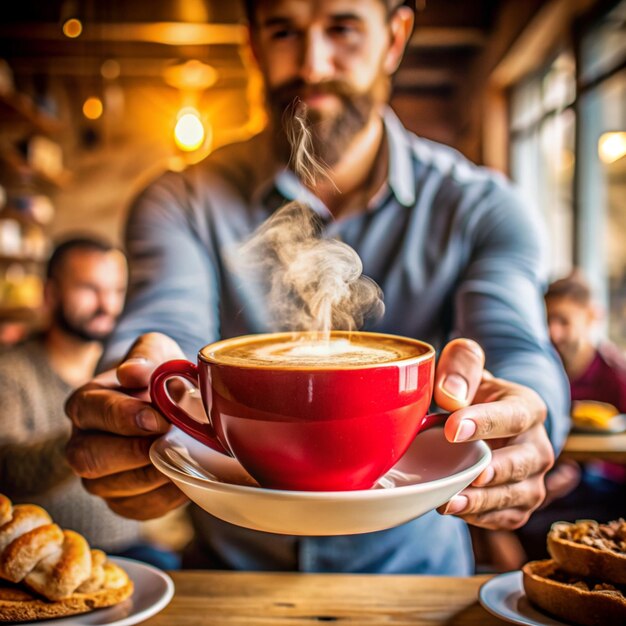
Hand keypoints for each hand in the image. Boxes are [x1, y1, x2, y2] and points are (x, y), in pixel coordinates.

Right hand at [65, 333, 188, 519]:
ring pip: (112, 489)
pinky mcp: (123, 501)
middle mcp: (82, 443)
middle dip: (133, 452)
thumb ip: (146, 357)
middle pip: (89, 458)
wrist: (174, 400)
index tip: (157, 418)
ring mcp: (100, 477)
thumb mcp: (157, 351)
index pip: (91, 412)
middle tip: (171, 440)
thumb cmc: (161, 374)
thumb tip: (131, 372)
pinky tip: (186, 477)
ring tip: (184, 456)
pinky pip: (138, 509)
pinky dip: (166, 496)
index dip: (122, 417)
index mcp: (85, 403)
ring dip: (153, 475)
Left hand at [434, 339, 554, 529]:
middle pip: (521, 463)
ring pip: (515, 495)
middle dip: (493, 471)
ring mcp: (532, 479)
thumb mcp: (465, 366)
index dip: (485, 423)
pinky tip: (453, 509)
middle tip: (466, 474)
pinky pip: (504, 517)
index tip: (452, 429)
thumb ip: (460, 367)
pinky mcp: (519, 505)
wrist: (480, 418)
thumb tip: (450, 396)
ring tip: (448, 502)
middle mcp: (537, 446)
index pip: (513, 416)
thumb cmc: (471, 389)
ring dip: (482, 502)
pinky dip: (480, 517)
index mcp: (527, 407)